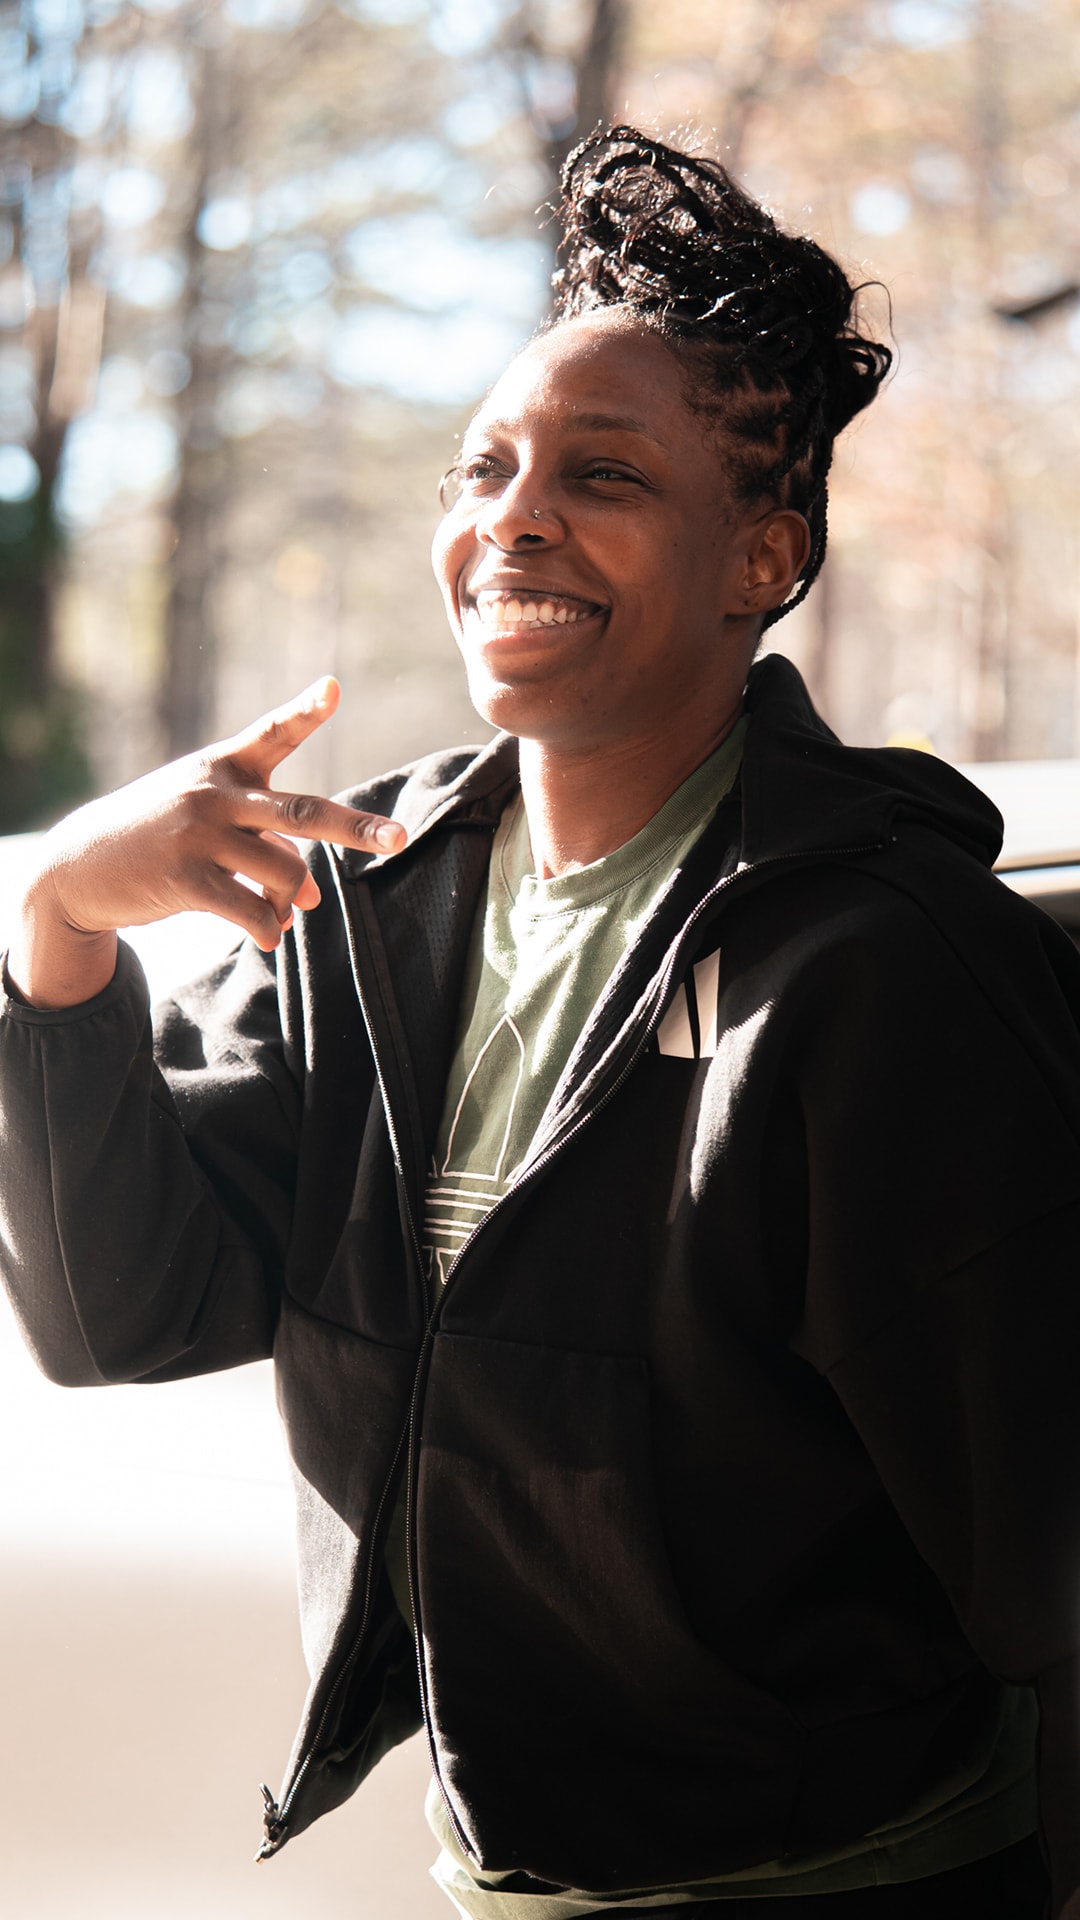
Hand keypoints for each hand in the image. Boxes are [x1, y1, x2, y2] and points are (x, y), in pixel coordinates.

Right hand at [7, 677, 406, 1008]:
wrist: (81, 865)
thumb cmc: (160, 837)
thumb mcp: (210, 825)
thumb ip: (266, 848)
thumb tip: (310, 898)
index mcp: (224, 766)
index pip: (272, 732)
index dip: (306, 710)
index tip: (333, 687)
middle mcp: (215, 794)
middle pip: (300, 812)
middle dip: (355, 828)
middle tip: (400, 840)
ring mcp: (199, 835)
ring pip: (282, 872)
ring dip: (293, 899)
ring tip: (285, 913)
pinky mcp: (184, 878)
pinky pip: (251, 909)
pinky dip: (270, 928)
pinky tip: (269, 935)